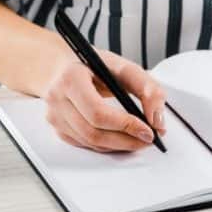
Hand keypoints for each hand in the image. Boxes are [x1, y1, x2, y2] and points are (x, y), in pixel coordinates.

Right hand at [42, 50, 166, 151]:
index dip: (125, 125)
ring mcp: (54, 116)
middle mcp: (57, 98)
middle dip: (126, 140)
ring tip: (138, 140)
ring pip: (90, 142)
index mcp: (71, 78)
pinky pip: (85, 144)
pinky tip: (121, 139)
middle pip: (93, 132)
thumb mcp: (122, 67)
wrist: (63, 65)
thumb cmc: (92, 65)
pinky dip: (107, 145)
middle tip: (148, 139)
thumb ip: (147, 88)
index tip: (148, 130)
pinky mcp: (58, 128)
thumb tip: (156, 120)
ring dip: (118, 146)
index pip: (98, 112)